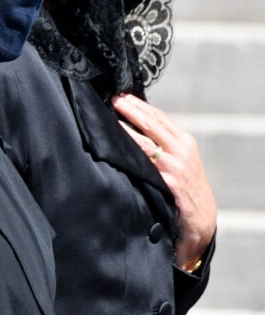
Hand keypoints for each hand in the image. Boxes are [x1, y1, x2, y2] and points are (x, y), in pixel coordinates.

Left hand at [111, 93, 216, 270]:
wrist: (202, 219)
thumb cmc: (186, 186)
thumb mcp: (180, 159)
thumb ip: (164, 143)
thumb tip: (137, 124)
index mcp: (184, 141)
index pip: (159, 116)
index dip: (139, 104)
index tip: (122, 95)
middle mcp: (181, 150)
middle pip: (152, 124)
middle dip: (132, 110)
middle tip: (114, 99)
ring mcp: (174, 166)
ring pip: (146, 142)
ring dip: (127, 128)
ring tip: (111, 117)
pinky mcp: (169, 183)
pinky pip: (145, 166)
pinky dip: (132, 154)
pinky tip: (117, 148)